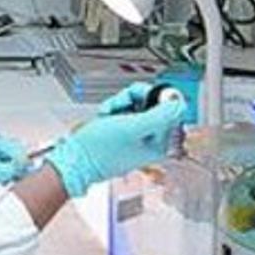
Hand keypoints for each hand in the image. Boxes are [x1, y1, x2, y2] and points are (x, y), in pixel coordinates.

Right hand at [46, 87, 186, 197]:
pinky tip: (106, 116)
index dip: (156, 96)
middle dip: (134, 98)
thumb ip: (161, 115)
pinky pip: (126, 109)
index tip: (141, 96)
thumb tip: (179, 102)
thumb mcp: (133, 127)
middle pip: (155, 103)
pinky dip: (115, 107)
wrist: (76, 158)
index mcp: (161, 143)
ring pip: (139, 103)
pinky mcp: (125, 130)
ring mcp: (138, 135)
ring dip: (121, 102)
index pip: (172, 109)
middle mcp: (152, 140)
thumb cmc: (100, 150)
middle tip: (122, 102)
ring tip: (110, 112)